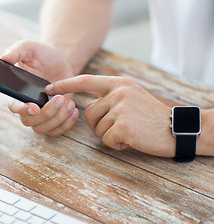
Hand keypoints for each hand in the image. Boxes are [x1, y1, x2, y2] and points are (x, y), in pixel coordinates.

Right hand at [2, 40, 78, 135]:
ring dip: (58, 118)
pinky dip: (67, 124)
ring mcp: (40, 115)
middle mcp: (26, 107)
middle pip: (29, 122)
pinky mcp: (53, 119)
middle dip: (47, 113)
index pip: (14, 107)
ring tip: (69, 102)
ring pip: (43, 129)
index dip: (23, 110)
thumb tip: (3, 58)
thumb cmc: (41, 55)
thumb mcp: (29, 48)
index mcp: (16, 92)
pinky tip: (74, 109)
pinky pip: (57, 131)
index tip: (35, 107)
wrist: (59, 63)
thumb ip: (15, 50)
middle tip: (60, 98)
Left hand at [45, 75, 174, 156]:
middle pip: (88, 113)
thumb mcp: (130, 97)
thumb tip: (86, 107)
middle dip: (98, 125)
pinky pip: (106, 138)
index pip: (85, 81)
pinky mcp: (123, 124)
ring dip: (109, 134)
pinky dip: (115, 143)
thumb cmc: (150, 116)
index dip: (65, 84)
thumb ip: (108, 98)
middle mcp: (118, 92)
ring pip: (97, 127)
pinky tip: (131, 139)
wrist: (175, 129)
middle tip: (118, 128)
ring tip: (128, 131)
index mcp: (119, 83)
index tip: (49, 88)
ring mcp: (121, 107)